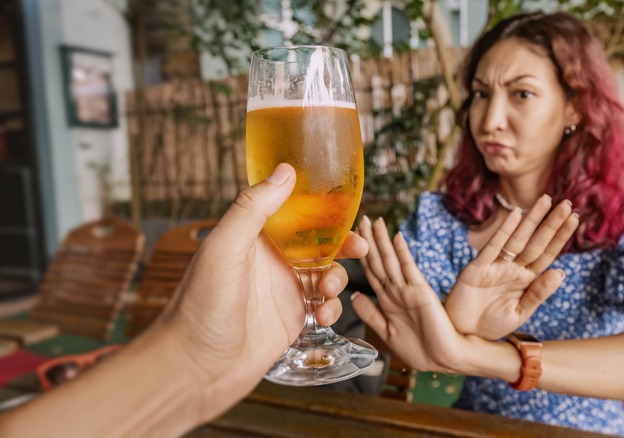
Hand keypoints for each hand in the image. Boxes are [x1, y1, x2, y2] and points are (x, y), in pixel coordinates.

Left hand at [154, 163, 367, 420]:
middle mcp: (270, 261)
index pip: (295, 211)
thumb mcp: (225, 249)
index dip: (322, 208)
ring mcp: (281, 291)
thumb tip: (285, 170)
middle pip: (317, 242)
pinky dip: (330, 308)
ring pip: (325, 274)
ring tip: (328, 291)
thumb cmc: (199, 308)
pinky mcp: (290, 320)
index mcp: (253, 237)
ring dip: (336, 278)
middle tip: (360, 248)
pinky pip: (322, 305)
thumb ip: (253, 209)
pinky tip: (322, 316)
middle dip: (342, 244)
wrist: (193, 370)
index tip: (346, 207)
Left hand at [351, 216, 466, 372]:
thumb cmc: (419, 350)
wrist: (444, 360)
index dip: (361, 255)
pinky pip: (409, 269)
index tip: (352, 236)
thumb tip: (353, 295)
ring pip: (391, 260)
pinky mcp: (422, 292)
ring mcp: (409, 290)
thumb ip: (371, 314)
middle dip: (369, 240)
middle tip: (362, 218)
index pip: (371, 272)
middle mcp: (397, 291)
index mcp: (387, 300)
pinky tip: (397, 237)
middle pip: (379, 261)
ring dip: (382, 241)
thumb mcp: (387, 332)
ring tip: (375, 221)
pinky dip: (403, 253)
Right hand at [445, 195, 578, 339]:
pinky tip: (515, 215)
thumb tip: (561, 272)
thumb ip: (538, 293)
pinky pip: (493, 247)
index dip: (560, 236)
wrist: (463, 335)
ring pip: (517, 239)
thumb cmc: (490, 325)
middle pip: (536, 242)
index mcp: (526, 280)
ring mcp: (495, 266)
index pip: (547, 254)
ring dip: (532, 220)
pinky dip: (504, 231)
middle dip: (551, 223)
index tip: (574, 218)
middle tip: (567, 202)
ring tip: (546, 200)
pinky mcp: (477, 268)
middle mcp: (513, 268)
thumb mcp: (519, 313)